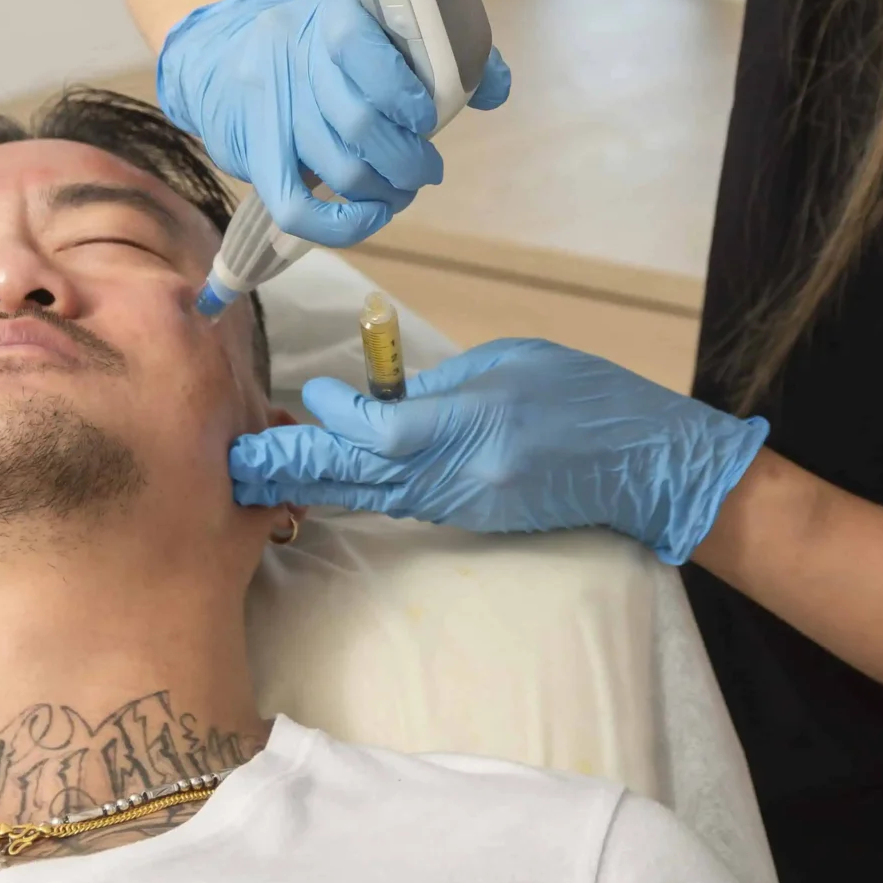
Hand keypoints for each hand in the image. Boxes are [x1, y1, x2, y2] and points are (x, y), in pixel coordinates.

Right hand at [158, 0, 510, 247]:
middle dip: (407, 159)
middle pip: (357, 125)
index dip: (405, 96)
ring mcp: (271, 112)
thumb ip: (439, 49)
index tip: (428, 120)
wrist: (224, 51)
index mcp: (333, 20)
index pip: (365, 54)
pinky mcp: (252, 156)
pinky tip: (372, 215)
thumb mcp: (369, 21)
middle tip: (429, 170)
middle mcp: (295, 62)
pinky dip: (340, 225)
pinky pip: (295, 207)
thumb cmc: (320, 43)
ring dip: (384, 192)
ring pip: (336, 169)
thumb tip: (495, 89)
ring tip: (403, 189)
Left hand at [229, 338, 769, 565]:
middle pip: (364, 475)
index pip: (386, 431)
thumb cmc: (587, 396)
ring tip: (260, 476)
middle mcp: (465, 476)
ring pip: (376, 496)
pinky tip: (323, 485)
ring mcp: (468, 505)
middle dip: (297, 467)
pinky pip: (404, 504)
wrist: (645, 463)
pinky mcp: (473, 519)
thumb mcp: (511, 364)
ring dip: (317, 484)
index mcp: (478, 426)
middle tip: (237, 464)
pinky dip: (361, 492)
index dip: (337, 418)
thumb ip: (442, 385)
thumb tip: (382, 398)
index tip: (308, 395)